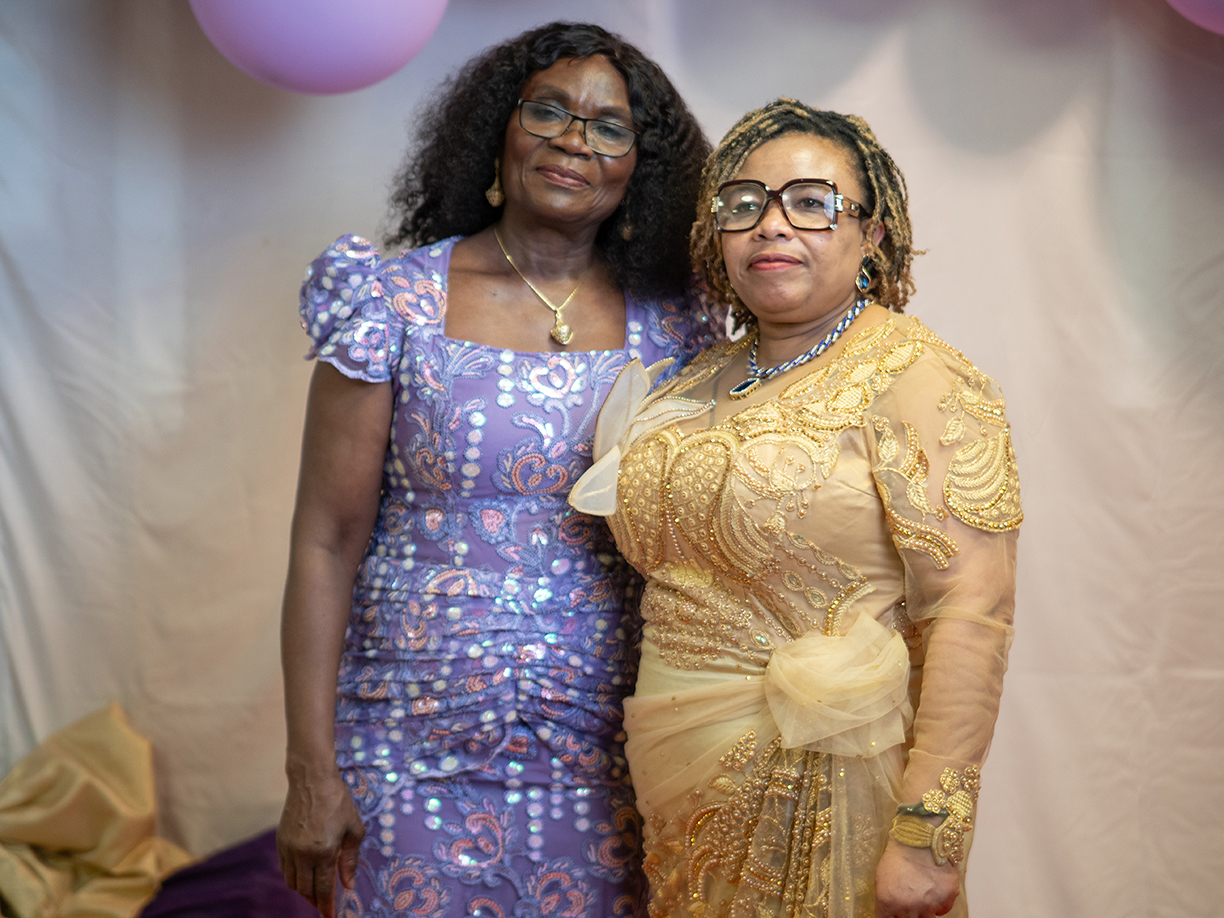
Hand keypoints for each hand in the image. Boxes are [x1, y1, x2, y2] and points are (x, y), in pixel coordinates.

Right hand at [277, 768, 365, 917]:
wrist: (312, 780)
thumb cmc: (338, 801)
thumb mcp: (354, 829)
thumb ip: (350, 859)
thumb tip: (348, 884)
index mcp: (323, 852)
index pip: (323, 889)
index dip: (326, 906)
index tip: (330, 916)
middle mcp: (302, 854)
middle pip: (305, 889)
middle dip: (315, 900)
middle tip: (325, 903)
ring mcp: (288, 849)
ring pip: (293, 882)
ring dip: (304, 890)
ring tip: (315, 889)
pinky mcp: (280, 842)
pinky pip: (285, 869)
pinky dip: (294, 877)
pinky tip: (304, 873)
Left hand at [874, 838, 959, 917]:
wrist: (922, 836)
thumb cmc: (900, 853)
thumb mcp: (882, 877)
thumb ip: (887, 900)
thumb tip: (890, 912)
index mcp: (888, 903)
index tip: (894, 914)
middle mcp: (909, 908)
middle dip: (908, 915)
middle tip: (910, 900)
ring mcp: (929, 906)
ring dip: (924, 911)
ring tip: (922, 895)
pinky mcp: (947, 899)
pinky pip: (943, 909)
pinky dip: (939, 903)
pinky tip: (934, 888)